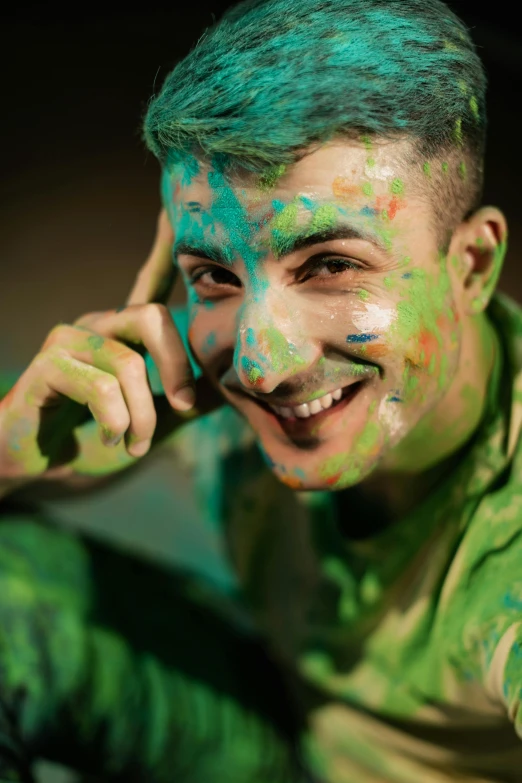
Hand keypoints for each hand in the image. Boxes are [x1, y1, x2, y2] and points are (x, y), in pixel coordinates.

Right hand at [0, 210, 218, 482]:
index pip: (149, 285)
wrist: (41, 468)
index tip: (175, 210)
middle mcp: (96, 328)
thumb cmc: (93, 440)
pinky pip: (101, 388)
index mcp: (123, 336)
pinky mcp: (47, 367)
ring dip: (142, 416)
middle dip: (176, 367)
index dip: (165, 248)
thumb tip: (233, 385)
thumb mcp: (153, 422)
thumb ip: (188, 401)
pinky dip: (116, 423)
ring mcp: (68, 343)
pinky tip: (111, 438)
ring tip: (135, 444)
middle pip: (151, 317)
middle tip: (183, 408)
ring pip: (129, 364)